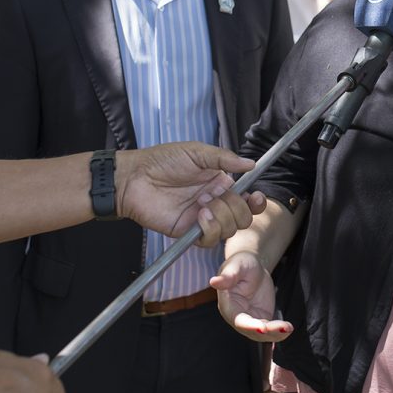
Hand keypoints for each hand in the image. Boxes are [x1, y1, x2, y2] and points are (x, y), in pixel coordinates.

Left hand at [115, 142, 266, 246]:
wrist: (135, 178)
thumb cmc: (162, 160)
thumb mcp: (197, 152)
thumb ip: (225, 159)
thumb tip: (251, 164)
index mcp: (220, 184)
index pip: (248, 199)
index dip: (257, 202)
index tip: (256, 197)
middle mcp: (215, 202)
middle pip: (243, 217)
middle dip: (237, 209)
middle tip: (216, 196)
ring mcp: (203, 218)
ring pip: (230, 230)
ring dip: (221, 217)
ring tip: (203, 204)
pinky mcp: (188, 232)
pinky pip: (210, 240)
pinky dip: (210, 229)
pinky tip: (199, 216)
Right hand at [211, 251, 292, 340]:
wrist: (252, 267)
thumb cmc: (241, 263)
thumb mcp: (236, 265)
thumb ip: (228, 275)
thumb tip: (213, 281)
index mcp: (228, 306)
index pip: (238, 320)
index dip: (249, 326)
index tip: (263, 328)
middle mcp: (237, 316)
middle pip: (251, 330)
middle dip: (267, 332)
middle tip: (284, 328)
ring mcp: (250, 320)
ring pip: (261, 333)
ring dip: (275, 333)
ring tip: (288, 328)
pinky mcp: (261, 318)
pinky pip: (269, 329)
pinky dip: (279, 330)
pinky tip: (288, 328)